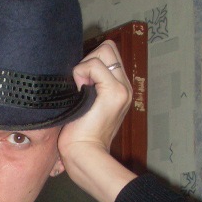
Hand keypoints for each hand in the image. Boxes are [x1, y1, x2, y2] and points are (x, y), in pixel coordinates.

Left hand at [57, 40, 135, 201]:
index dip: (90, 61)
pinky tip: (78, 92)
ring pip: (104, 51)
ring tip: (80, 91)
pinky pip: (94, 65)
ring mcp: (122, 88)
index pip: (109, 54)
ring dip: (85, 67)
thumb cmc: (78, 135)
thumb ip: (88, 85)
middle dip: (89, 60)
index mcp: (119, 89)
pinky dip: (81, 73)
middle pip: (109, 48)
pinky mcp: (114, 92)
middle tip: (79, 85)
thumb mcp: (84, 104)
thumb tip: (76, 69)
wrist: (84, 153)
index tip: (79, 83)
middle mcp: (125, 86)